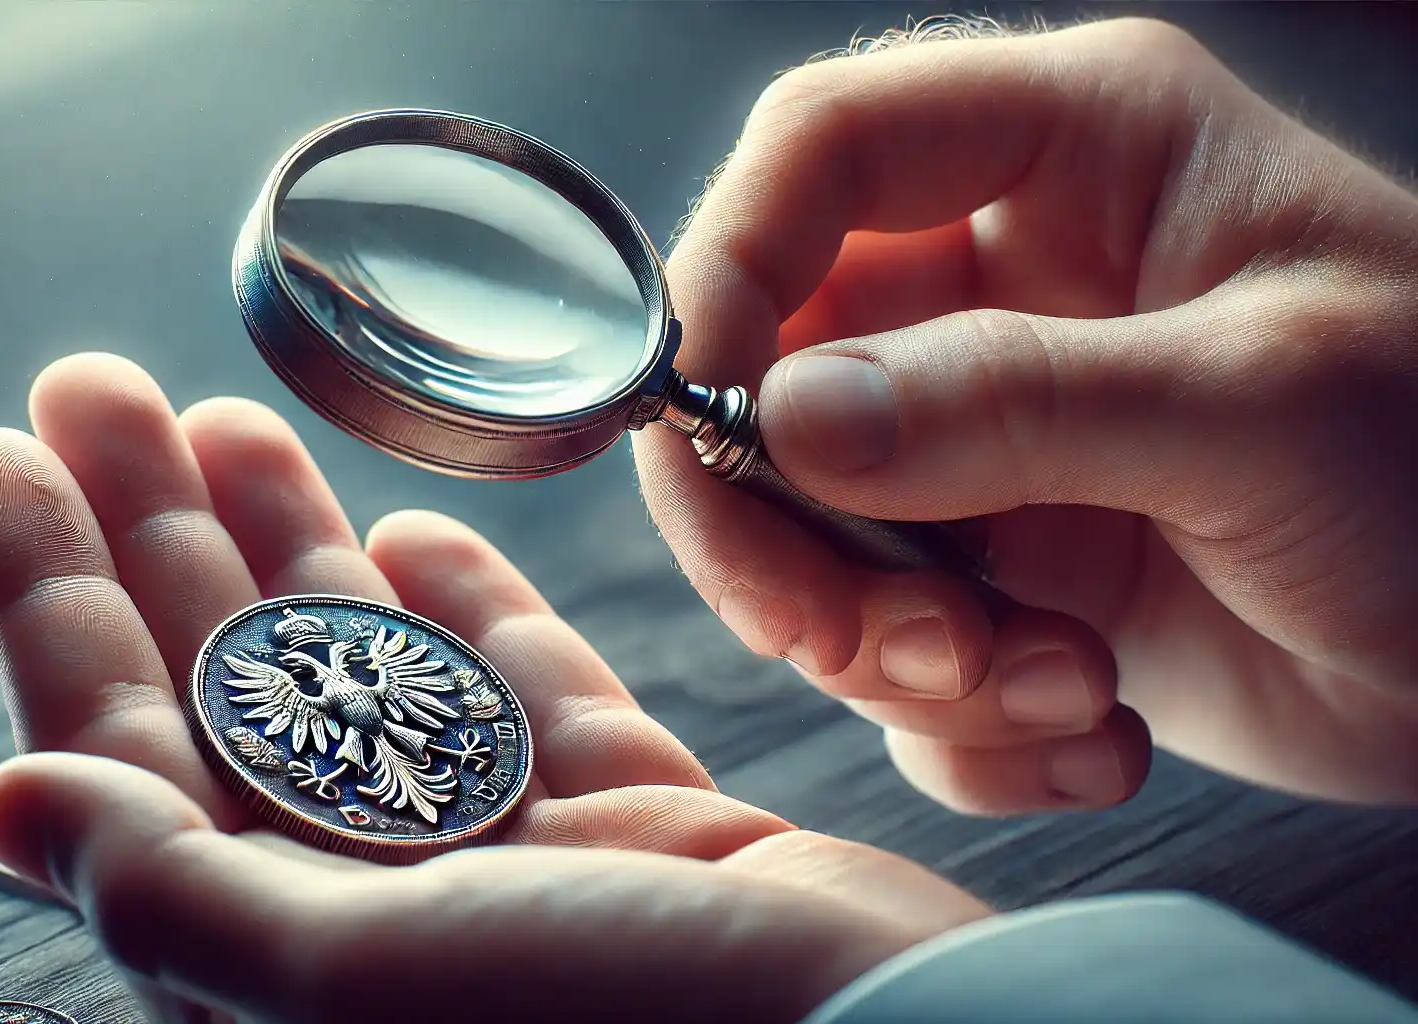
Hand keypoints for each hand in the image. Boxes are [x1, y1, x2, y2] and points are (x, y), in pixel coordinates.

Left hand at [0, 354, 988, 1023]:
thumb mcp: (362, 982)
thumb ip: (181, 891)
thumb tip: (6, 806)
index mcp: (287, 950)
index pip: (123, 741)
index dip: (53, 593)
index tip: (6, 456)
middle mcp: (385, 906)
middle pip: (233, 681)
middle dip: (160, 525)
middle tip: (102, 383)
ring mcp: (511, 860)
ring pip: (372, 669)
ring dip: (296, 538)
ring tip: (229, 416)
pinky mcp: (632, 825)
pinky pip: (522, 693)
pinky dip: (467, 606)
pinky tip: (412, 522)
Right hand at [634, 16, 1417, 811]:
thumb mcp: (1263, 406)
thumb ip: (1015, 401)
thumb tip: (787, 418)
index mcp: (1073, 155)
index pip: (820, 154)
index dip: (730, 270)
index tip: (709, 420)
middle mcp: (1002, 287)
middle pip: (768, 370)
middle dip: (787, 532)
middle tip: (853, 640)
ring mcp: (989, 439)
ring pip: (808, 534)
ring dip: (894, 651)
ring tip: (1057, 692)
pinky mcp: (999, 571)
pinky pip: (885, 649)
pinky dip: (960, 724)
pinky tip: (1094, 729)